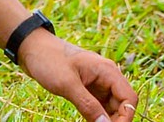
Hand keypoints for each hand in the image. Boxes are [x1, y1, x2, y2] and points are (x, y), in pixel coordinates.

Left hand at [19, 33, 138, 121]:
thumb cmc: (50, 61)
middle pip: (122, 104)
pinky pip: (99, 105)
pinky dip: (97, 116)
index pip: (129, 98)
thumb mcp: (68, 85)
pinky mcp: (88, 88)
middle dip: (116, 120)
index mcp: (108, 71)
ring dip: (107, 120)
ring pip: (111, 107)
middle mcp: (107, 77)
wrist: (33, 48)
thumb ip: (88, 105)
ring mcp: (98, 83)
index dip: (126, 117)